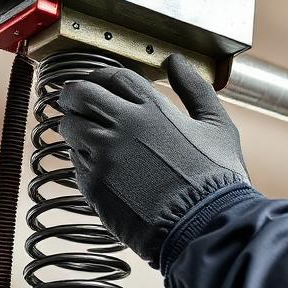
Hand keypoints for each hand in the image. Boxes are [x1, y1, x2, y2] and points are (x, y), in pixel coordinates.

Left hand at [59, 55, 248, 266]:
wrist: (205, 224)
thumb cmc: (217, 178)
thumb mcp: (218, 127)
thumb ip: (196, 89)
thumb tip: (177, 62)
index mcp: (153, 109)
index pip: (113, 76)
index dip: (104, 77)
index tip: (102, 85)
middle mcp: (123, 126)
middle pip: (79, 94)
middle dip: (74, 95)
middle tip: (78, 102)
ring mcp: (105, 156)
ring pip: (69, 127)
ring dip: (75, 127)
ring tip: (88, 135)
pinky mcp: (94, 186)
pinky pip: (75, 163)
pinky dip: (83, 159)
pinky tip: (102, 166)